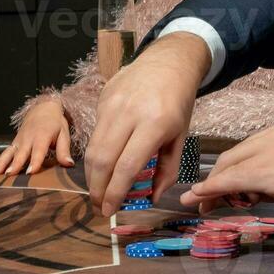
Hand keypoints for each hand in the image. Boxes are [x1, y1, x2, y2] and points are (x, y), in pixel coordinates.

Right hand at [0, 99, 72, 174]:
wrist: (43, 108)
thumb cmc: (55, 122)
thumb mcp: (63, 134)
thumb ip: (64, 150)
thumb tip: (69, 164)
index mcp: (42, 135)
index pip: (38, 151)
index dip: (34, 161)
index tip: (30, 172)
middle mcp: (29, 138)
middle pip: (22, 153)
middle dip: (16, 164)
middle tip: (11, 175)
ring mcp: (20, 140)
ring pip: (11, 152)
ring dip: (4, 163)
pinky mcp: (15, 142)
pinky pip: (7, 152)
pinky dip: (0, 160)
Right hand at [85, 32, 206, 215]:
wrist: (168, 62)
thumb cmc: (178, 102)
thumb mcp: (181, 136)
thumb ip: (168, 169)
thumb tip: (152, 198)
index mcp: (155, 124)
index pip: (127, 166)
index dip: (115, 192)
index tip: (109, 211)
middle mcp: (129, 113)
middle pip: (102, 160)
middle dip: (97, 189)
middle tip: (99, 206)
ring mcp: (112, 104)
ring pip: (92, 148)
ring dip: (92, 175)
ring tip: (98, 191)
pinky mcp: (101, 99)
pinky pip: (94, 133)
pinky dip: (95, 154)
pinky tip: (102, 165)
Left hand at [179, 122, 273, 215]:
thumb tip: (256, 192)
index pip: (245, 152)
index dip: (227, 173)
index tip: (217, 191)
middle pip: (232, 159)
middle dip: (215, 182)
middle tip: (204, 203)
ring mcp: (271, 151)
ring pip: (230, 170)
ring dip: (212, 190)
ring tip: (205, 208)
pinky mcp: (270, 171)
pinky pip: (233, 180)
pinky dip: (213, 190)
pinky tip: (201, 199)